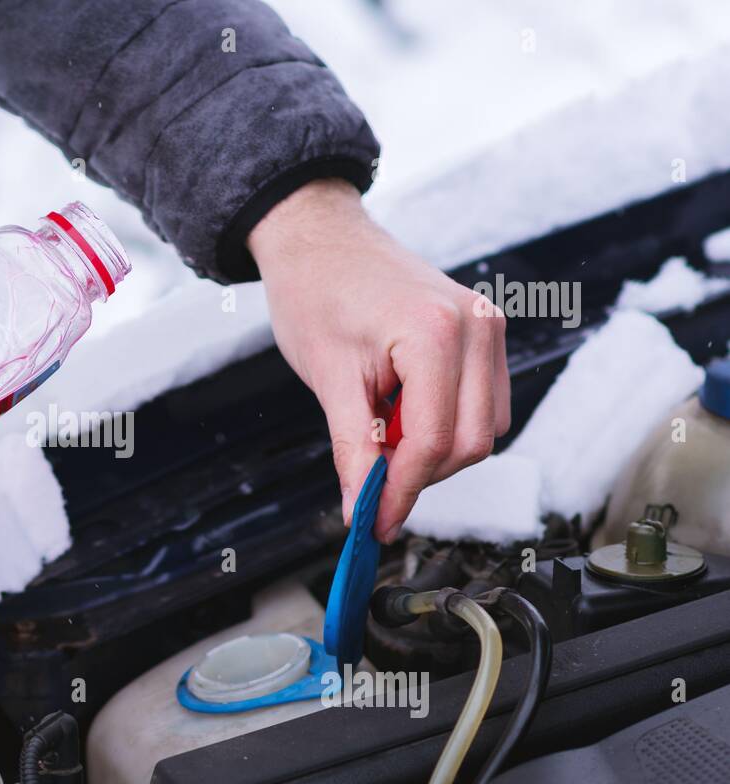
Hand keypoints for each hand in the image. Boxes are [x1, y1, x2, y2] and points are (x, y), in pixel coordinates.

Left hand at [248, 179, 509, 543]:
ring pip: (484, 427)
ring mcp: (487, 324)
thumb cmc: (315, 294)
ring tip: (379, 427)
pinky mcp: (484, 329)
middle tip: (370, 480)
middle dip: (420, 473)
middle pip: (472, 442)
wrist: (319, 239)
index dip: (404, 492)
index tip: (375, 523)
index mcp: (437, 333)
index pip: (436, 442)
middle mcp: (477, 326)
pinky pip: (482, 401)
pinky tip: (400, 409)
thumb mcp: (328, 379)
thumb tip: (364, 510)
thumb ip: (354, 449)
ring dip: (434, 448)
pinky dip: (444, 422)